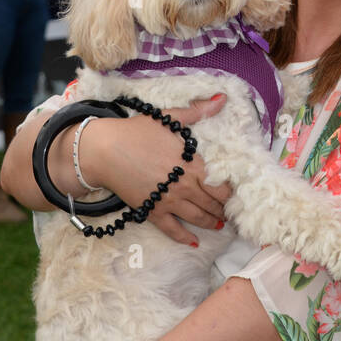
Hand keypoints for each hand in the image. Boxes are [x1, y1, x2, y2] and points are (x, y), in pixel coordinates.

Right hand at [81, 95, 233, 245]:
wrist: (103, 150)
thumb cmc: (136, 131)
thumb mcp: (168, 118)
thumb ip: (197, 111)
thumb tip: (223, 98)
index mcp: (193, 164)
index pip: (222, 184)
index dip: (232, 191)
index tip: (238, 193)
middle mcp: (185, 186)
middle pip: (213, 204)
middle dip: (224, 209)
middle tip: (233, 212)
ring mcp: (168, 202)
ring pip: (197, 217)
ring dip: (211, 222)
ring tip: (220, 224)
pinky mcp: (152, 212)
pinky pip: (172, 229)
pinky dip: (184, 237)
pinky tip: (194, 241)